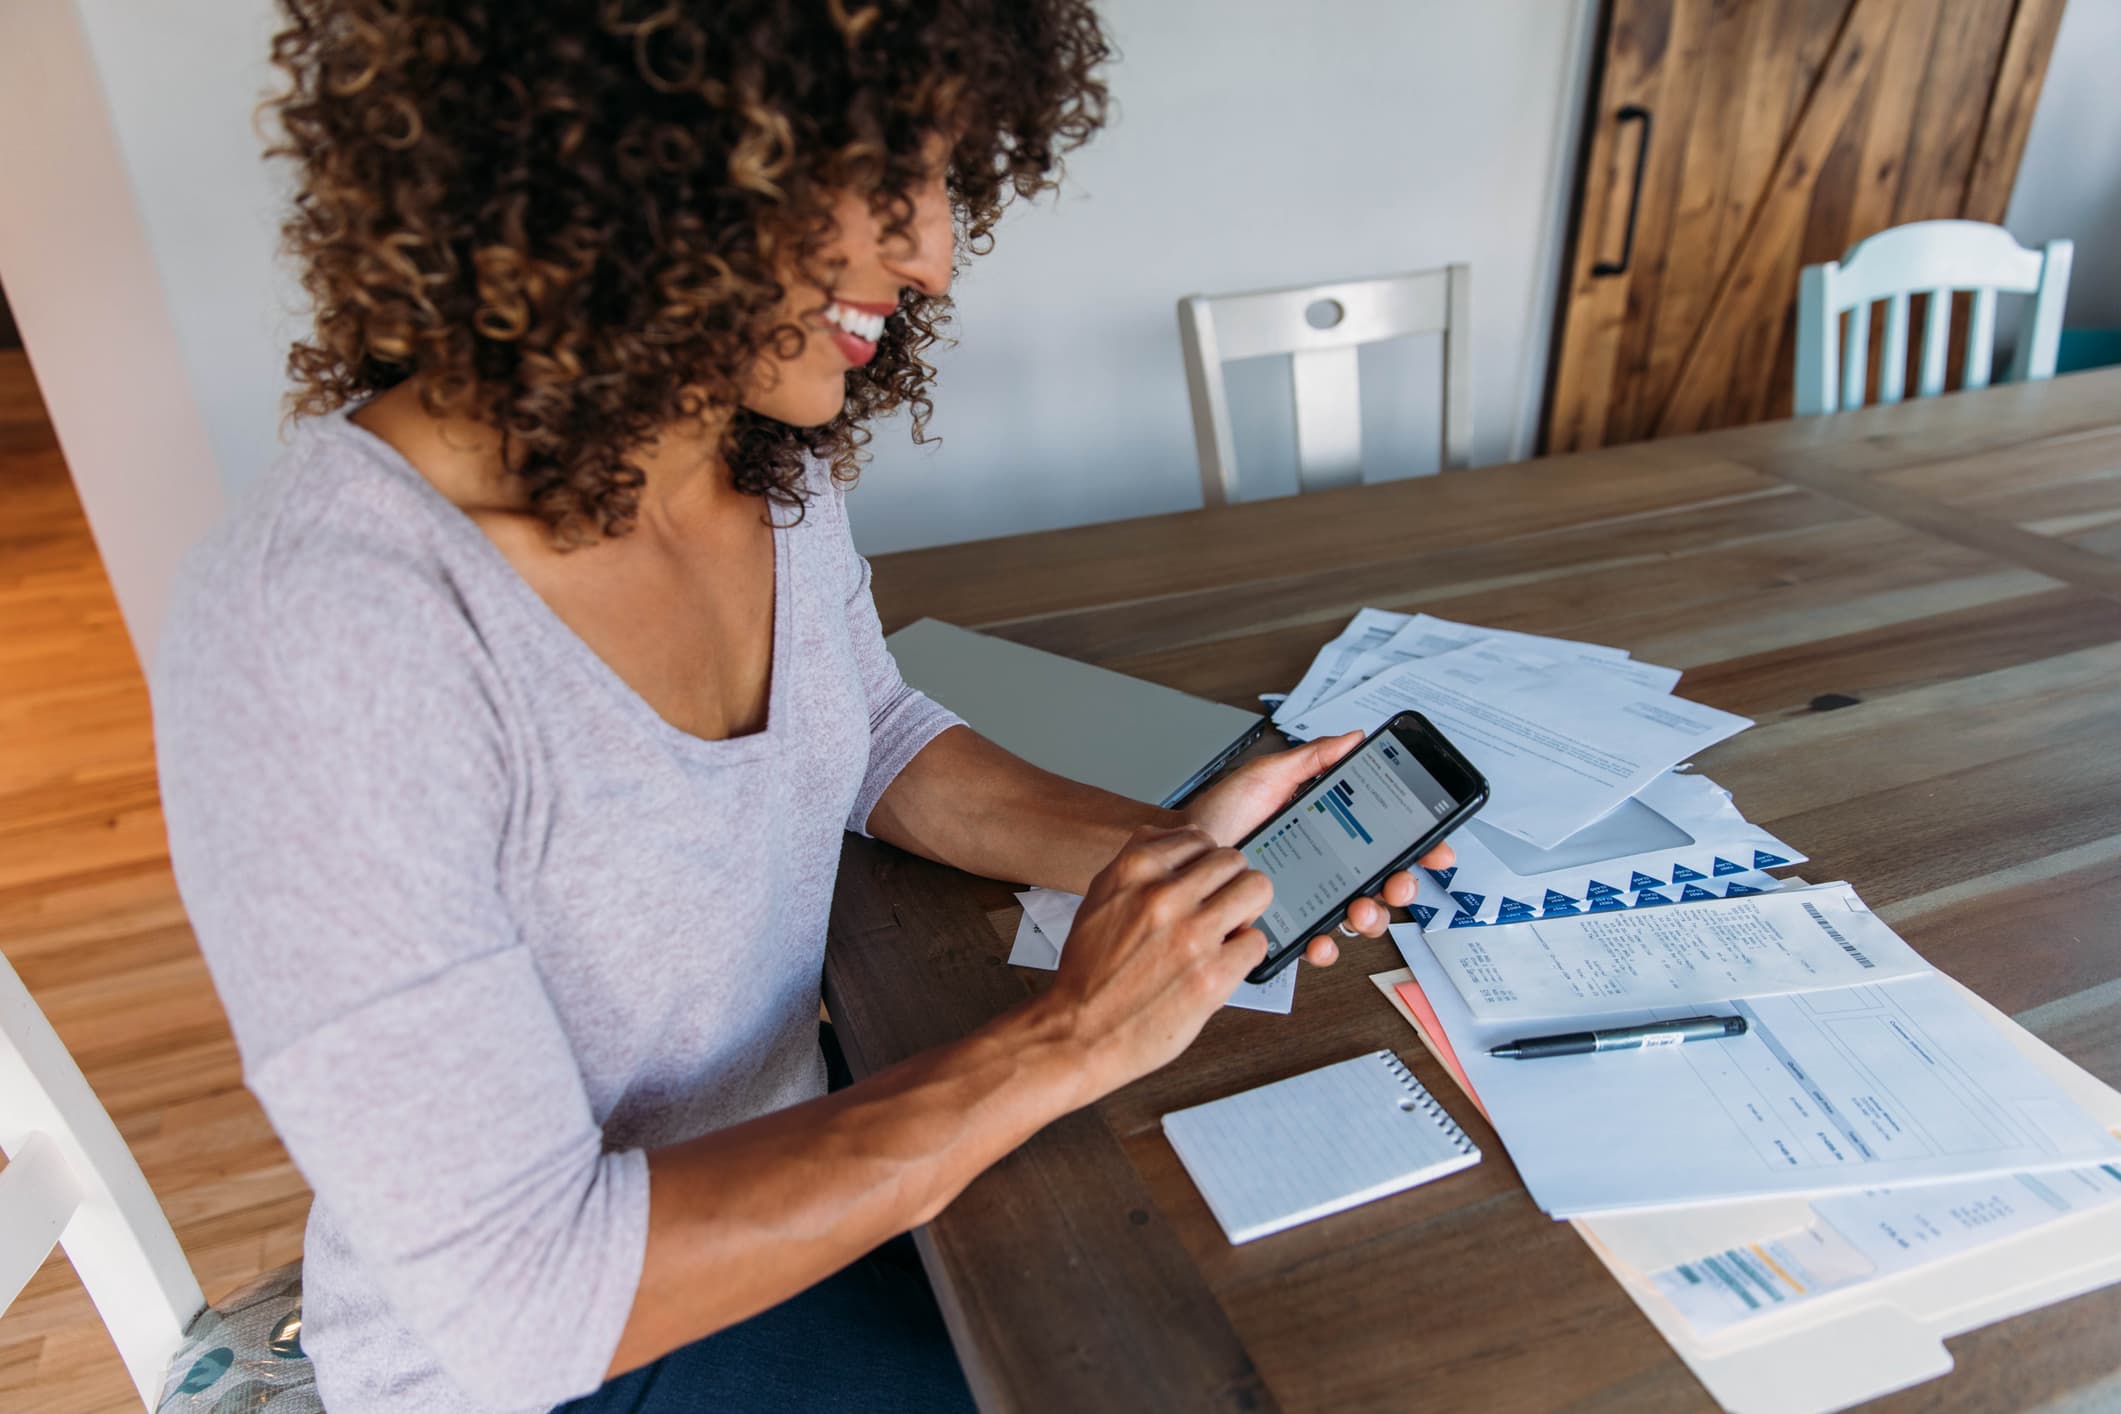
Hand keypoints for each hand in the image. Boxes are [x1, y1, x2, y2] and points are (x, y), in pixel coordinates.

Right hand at [1041, 826, 1271, 1096]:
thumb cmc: (1088, 973)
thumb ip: (1138, 866)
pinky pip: (1257, 942)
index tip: (1202, 883)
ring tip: (1227, 932)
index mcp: (1134, 870)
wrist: (1078, 1033)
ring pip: (1257, 889)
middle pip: (1234, 859)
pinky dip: (1243, 954)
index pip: (1199, 838)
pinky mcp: (1213, 975)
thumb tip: (1179, 844)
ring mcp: (1192, 934)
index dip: (1204, 863)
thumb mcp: (1099, 898)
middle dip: (1229, 884)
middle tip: (1220, 909)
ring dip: (1246, 911)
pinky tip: (1221, 965)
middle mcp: (1164, 895)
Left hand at [1181, 731, 1455, 966]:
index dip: (1419, 847)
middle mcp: (1327, 868)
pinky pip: (1316, 943)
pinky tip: (1320, 939)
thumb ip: (1312, 759)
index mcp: (1331, 831)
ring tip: (1360, 908)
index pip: (1387, 841)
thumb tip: (1354, 738)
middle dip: (1402, 887)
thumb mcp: (1267, 777)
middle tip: (1397, 882)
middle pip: (1384, 884)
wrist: (1181, 851)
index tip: (1436, 849)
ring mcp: (1309, 899)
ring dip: (1371, 917)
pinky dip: (1326, 946)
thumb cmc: (1219, 814)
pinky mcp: (1285, 926)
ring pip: (1359, 917)